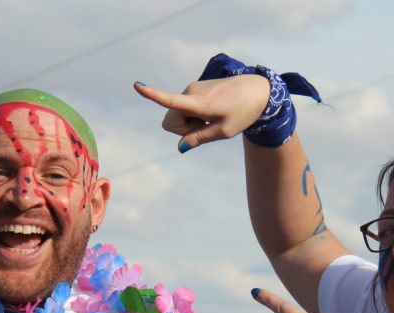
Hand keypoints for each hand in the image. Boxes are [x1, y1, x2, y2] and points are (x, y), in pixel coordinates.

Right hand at [133, 75, 270, 152]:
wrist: (256, 91)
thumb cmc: (242, 113)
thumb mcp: (223, 132)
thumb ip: (200, 139)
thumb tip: (180, 147)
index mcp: (199, 103)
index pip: (170, 100)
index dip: (152, 95)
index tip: (136, 85)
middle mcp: (191, 92)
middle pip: (171, 121)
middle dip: (182, 129)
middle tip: (206, 126)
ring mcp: (191, 88)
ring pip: (176, 114)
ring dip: (189, 121)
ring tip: (211, 116)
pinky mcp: (193, 88)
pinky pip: (183, 108)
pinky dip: (193, 114)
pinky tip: (211, 111)